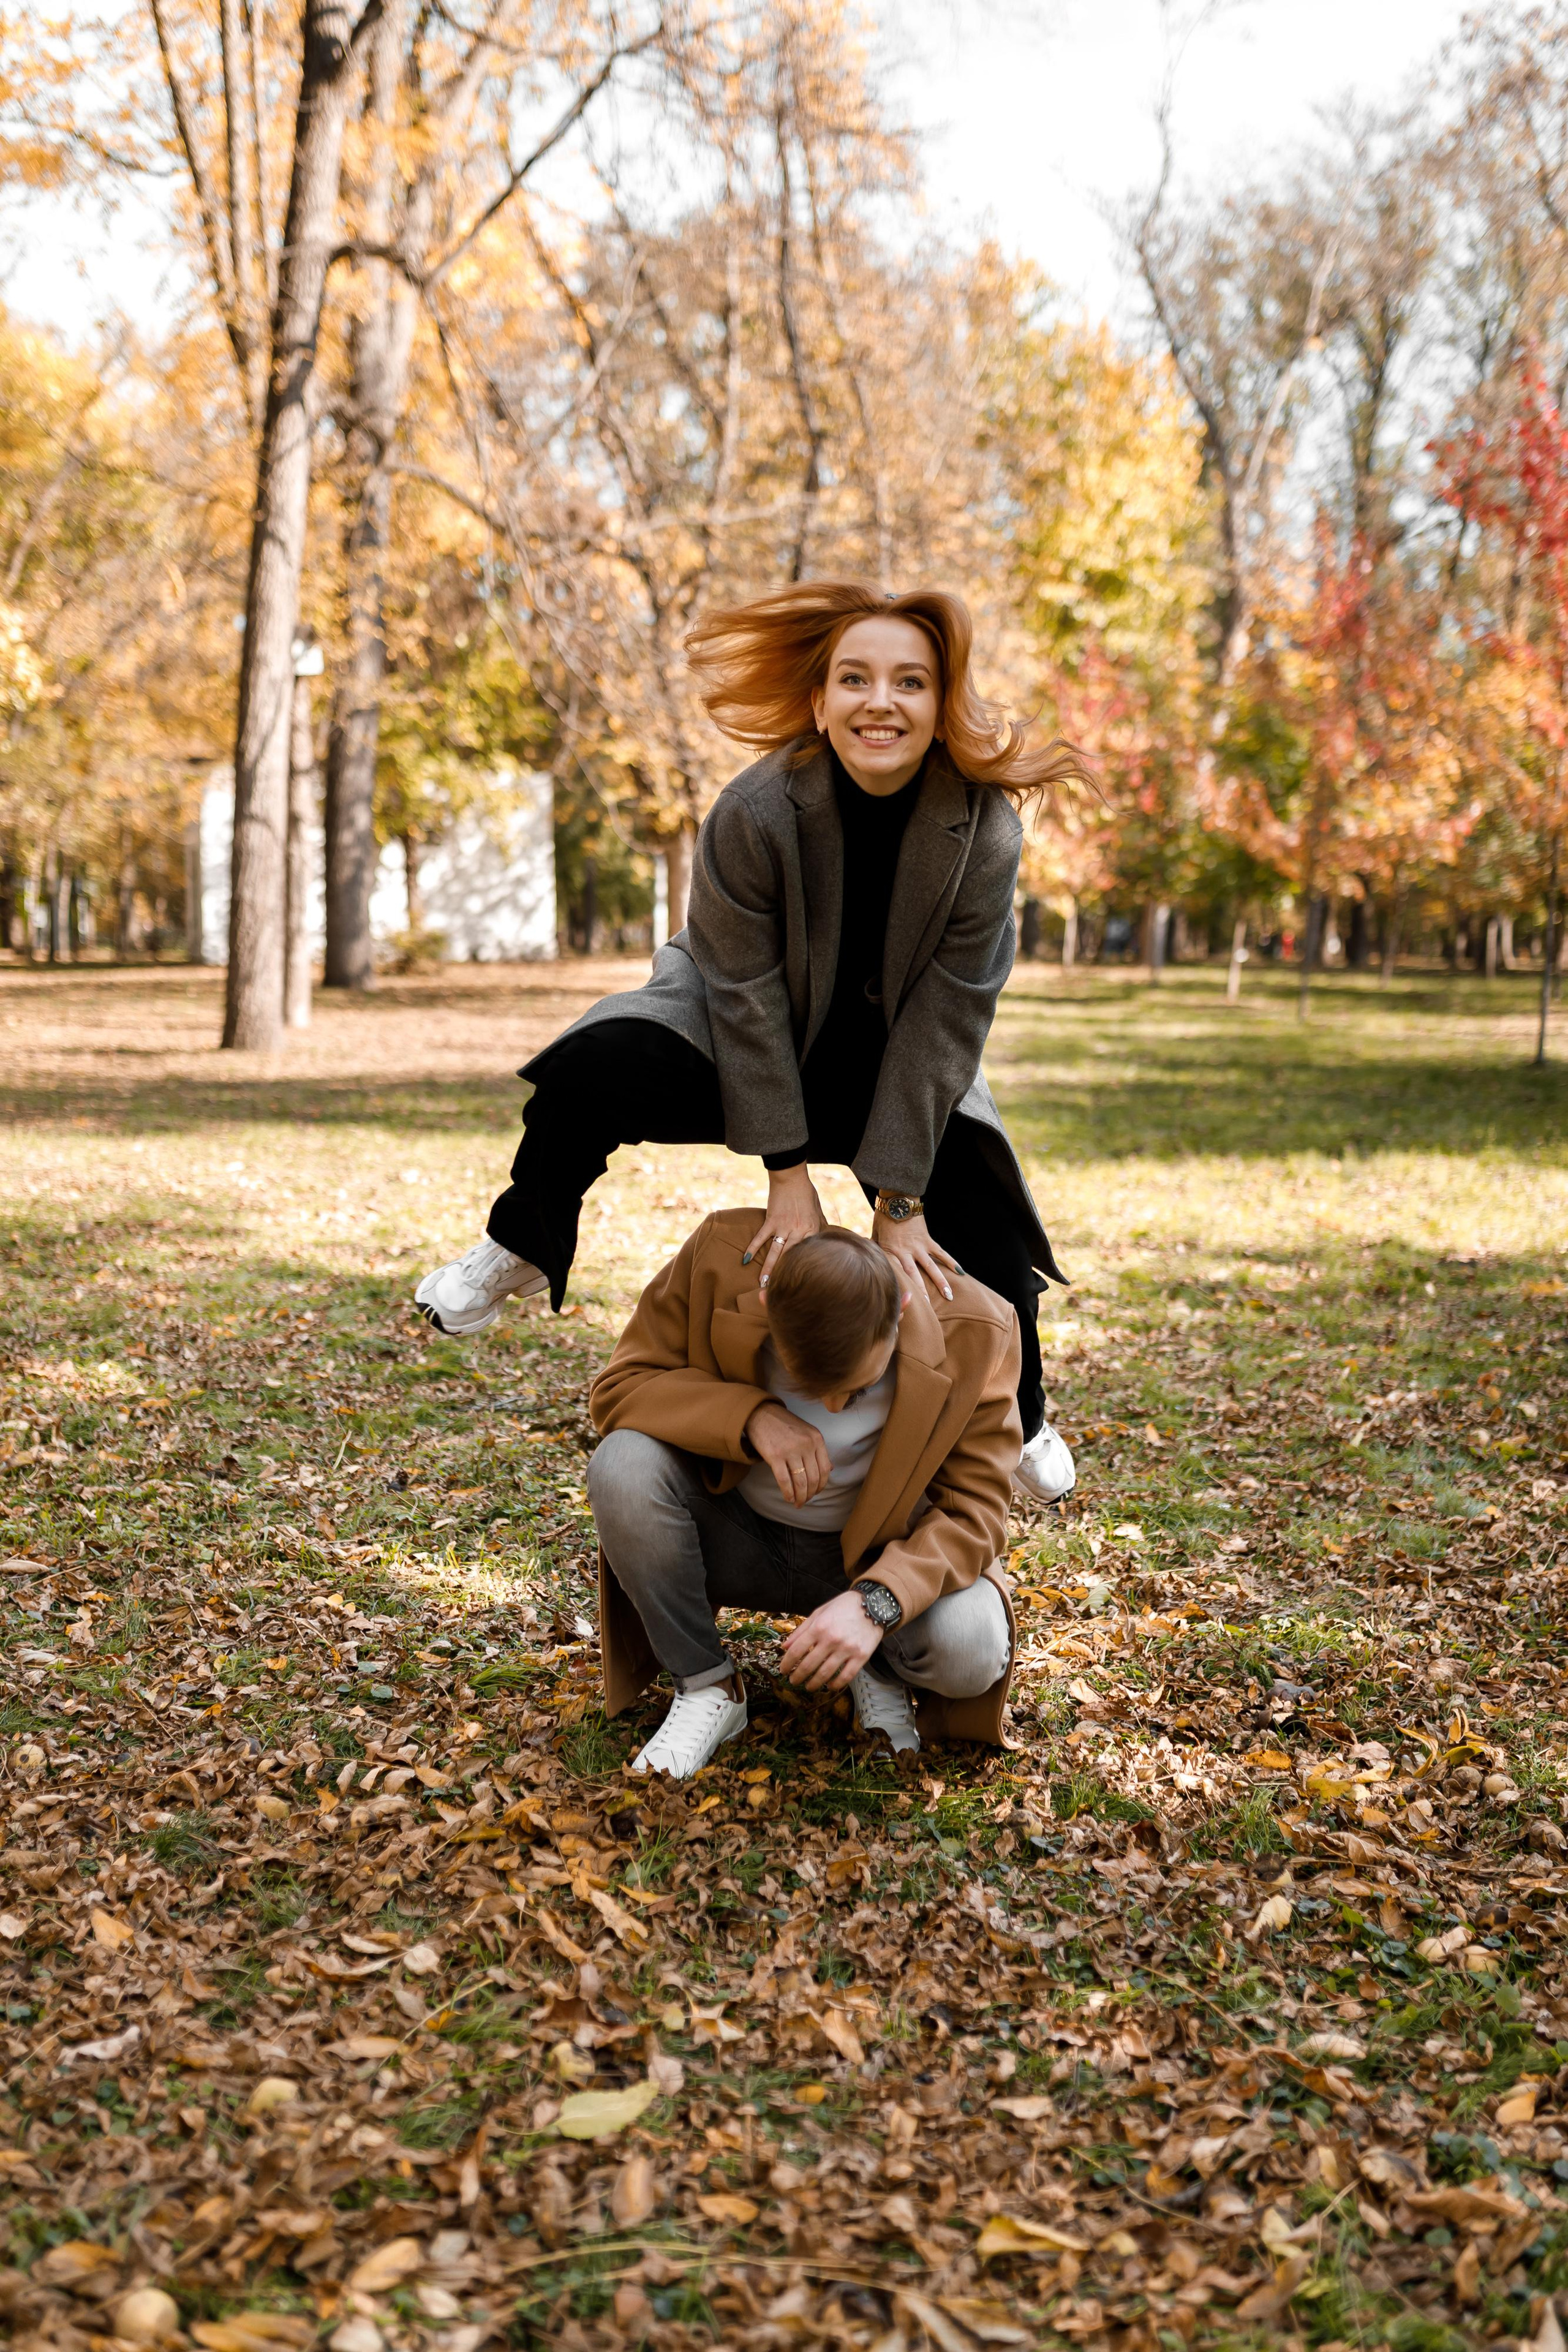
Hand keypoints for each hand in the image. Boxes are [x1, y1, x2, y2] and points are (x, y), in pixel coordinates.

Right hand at [744, 1164, 825, 1289]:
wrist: (791, 1178)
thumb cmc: (807, 1193)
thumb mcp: (818, 1211)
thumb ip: (820, 1227)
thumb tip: (825, 1238)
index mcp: (813, 1230)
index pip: (807, 1254)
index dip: (801, 1270)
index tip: (799, 1284)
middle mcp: (799, 1231)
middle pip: (790, 1258)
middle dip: (783, 1276)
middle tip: (777, 1291)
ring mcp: (783, 1227)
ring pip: (775, 1252)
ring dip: (768, 1269)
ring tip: (762, 1284)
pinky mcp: (771, 1220)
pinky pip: (761, 1237)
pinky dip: (752, 1248)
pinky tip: (746, 1260)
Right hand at [744, 1399, 831, 1506]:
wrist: (761, 1413)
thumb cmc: (784, 1424)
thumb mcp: (806, 1432)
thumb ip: (818, 1450)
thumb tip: (830, 1469)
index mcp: (817, 1439)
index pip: (825, 1469)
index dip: (821, 1485)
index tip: (816, 1492)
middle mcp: (806, 1445)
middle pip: (813, 1478)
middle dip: (810, 1494)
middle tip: (804, 1501)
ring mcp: (791, 1450)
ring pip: (800, 1482)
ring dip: (800, 1497)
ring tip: (797, 1503)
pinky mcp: (775, 1456)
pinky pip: (784, 1480)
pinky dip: (788, 1493)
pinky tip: (788, 1498)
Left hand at [779, 1588, 882, 1691]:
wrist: (874, 1605)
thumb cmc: (844, 1607)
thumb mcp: (820, 1612)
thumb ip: (801, 1630)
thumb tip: (785, 1647)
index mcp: (819, 1627)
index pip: (796, 1651)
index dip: (787, 1664)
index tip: (783, 1670)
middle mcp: (832, 1639)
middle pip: (808, 1665)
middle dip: (797, 1676)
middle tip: (793, 1681)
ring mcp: (847, 1649)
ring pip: (825, 1674)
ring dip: (813, 1684)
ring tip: (808, 1686)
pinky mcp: (861, 1657)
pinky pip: (846, 1676)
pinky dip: (835, 1685)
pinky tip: (829, 1686)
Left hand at [873, 1207, 957, 1302]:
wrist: (898, 1199)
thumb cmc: (883, 1216)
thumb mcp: (874, 1234)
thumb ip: (874, 1248)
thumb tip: (867, 1257)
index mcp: (890, 1252)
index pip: (895, 1274)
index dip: (899, 1288)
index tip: (901, 1303)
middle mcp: (906, 1252)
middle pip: (914, 1276)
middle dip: (921, 1294)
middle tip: (928, 1309)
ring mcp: (919, 1246)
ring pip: (931, 1267)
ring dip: (940, 1282)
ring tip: (949, 1296)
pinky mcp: (928, 1239)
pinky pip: (941, 1253)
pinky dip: (951, 1262)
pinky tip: (960, 1273)